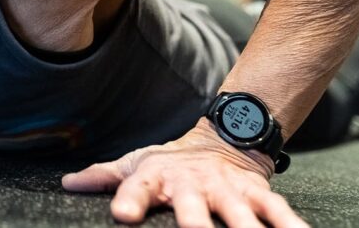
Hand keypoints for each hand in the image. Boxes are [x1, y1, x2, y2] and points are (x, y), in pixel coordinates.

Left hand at [61, 118, 308, 226]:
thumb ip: (105, 177)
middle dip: (194, 226)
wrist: (222, 139)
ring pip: (239, 216)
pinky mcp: (258, 195)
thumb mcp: (136, 165)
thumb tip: (67, 183)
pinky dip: (291, 227)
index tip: (123, 215)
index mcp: (158, 178)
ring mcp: (228, 192)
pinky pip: (279, 214)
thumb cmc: (170, 163)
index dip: (128, 199)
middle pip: (193, 209)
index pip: (138, 187)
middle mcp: (194, 186)